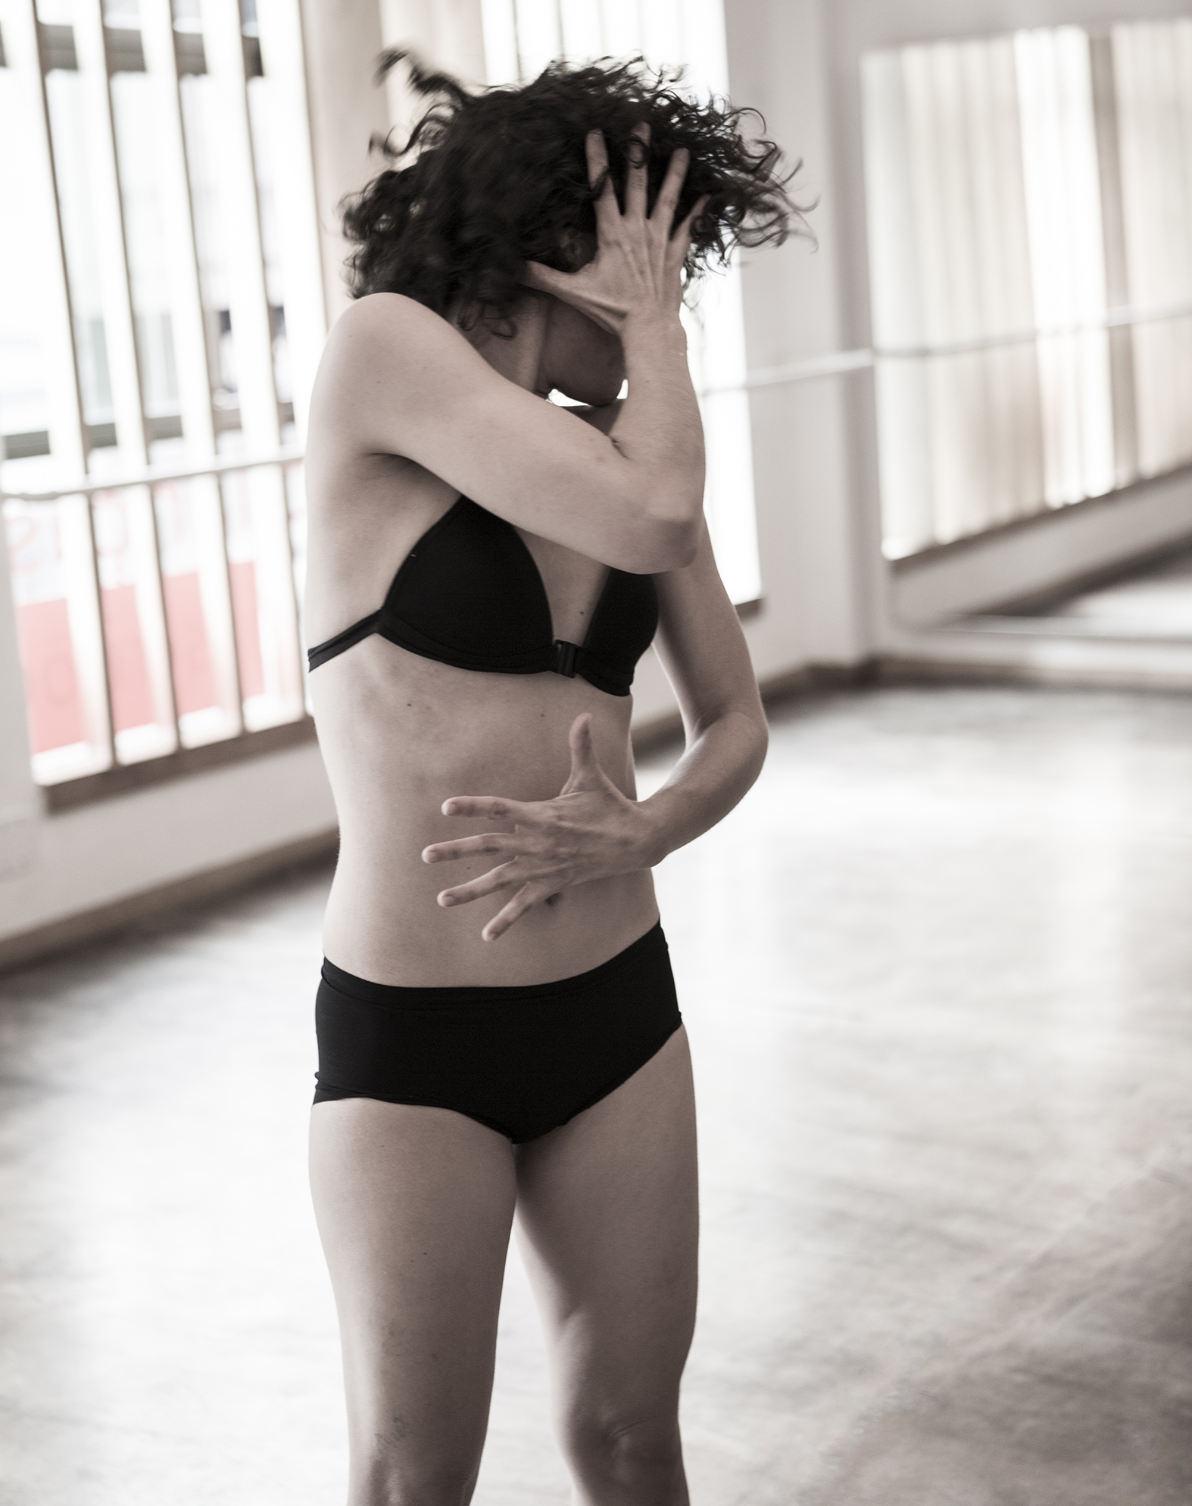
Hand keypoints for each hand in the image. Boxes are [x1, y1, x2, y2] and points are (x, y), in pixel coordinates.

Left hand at [421, 714, 656, 940]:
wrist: (636, 841)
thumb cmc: (609, 805)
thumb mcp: (591, 776)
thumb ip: (581, 746)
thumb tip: (583, 715)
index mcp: (543, 815)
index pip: (501, 808)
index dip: (473, 807)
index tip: (446, 807)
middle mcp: (539, 844)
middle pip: (490, 847)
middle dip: (457, 851)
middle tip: (426, 855)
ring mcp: (544, 867)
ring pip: (500, 881)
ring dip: (470, 891)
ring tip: (441, 900)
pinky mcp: (552, 884)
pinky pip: (525, 906)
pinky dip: (506, 921)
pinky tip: (486, 936)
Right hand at [522, 126, 706, 335]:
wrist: (649, 329)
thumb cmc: (612, 312)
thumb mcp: (573, 293)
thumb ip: (542, 278)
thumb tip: (512, 269)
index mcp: (613, 234)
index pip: (602, 189)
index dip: (597, 159)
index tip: (595, 132)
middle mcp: (638, 230)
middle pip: (638, 183)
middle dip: (638, 152)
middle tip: (642, 125)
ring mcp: (659, 240)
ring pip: (668, 198)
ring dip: (674, 173)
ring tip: (682, 150)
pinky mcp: (674, 254)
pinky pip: (688, 228)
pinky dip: (697, 212)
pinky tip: (708, 195)